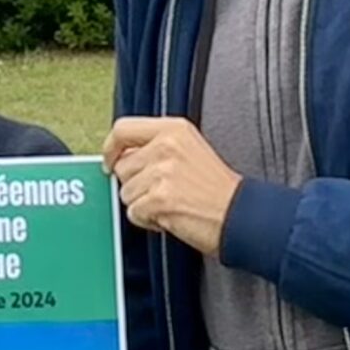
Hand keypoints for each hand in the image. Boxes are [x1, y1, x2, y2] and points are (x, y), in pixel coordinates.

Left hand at [103, 117, 241, 257]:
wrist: (241, 214)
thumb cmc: (217, 189)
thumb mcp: (189, 149)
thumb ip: (156, 146)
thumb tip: (121, 155)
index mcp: (173, 129)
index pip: (123, 129)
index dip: (111, 148)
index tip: (109, 161)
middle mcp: (166, 146)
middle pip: (122, 167)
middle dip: (135, 184)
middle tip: (163, 192)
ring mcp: (162, 172)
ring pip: (126, 193)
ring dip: (143, 204)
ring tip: (171, 203)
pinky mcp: (160, 199)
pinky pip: (134, 212)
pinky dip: (149, 220)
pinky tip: (171, 216)